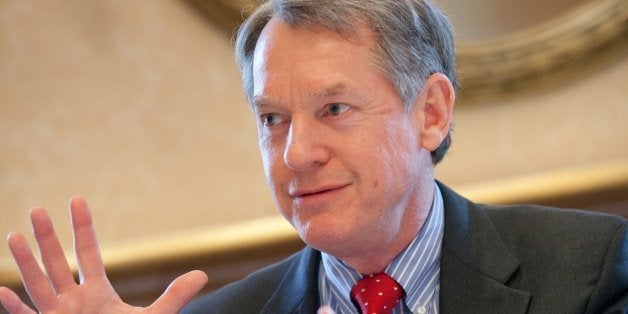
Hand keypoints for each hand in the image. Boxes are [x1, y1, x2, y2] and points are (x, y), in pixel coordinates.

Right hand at [0, 196, 207, 313]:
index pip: (88, 253)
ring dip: (27, 263)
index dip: (83, 227)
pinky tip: (1, 291)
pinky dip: (13, 307)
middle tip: (37, 209)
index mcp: (97, 292)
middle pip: (58, 262)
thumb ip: (175, 297)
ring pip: (38, 285)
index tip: (77, 199)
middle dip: (48, 237)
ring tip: (14, 235)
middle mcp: (73, 300)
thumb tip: (202, 275)